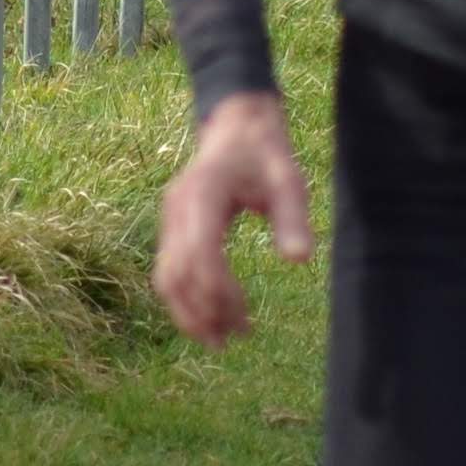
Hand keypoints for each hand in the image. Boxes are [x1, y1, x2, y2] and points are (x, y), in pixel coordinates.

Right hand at [154, 92, 312, 344]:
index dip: (219, 291)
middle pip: (176, 274)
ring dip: (189, 312)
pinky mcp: (173, 227)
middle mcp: (177, 209)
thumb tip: (299, 260)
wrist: (237, 125)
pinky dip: (186, 297)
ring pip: (166, 277)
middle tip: (234, 340)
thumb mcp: (288, 180)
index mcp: (202, 194)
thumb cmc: (265, 154)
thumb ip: (292, 218)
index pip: (201, 255)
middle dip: (202, 312)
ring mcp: (170, 218)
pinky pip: (170, 269)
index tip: (246, 317)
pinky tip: (212, 314)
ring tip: (221, 338)